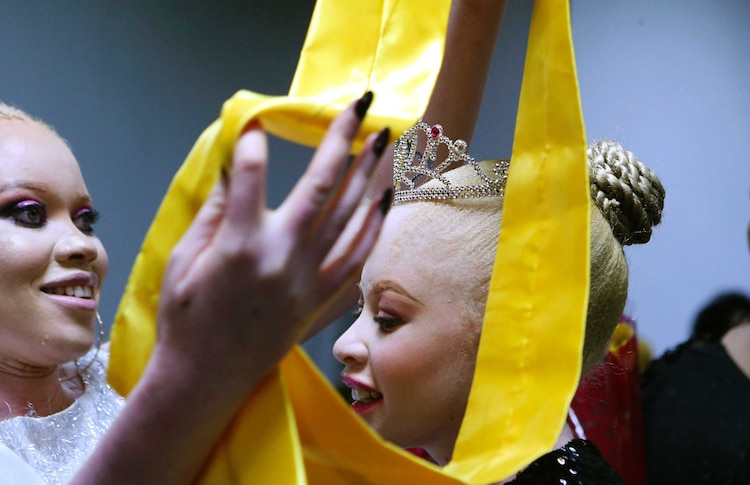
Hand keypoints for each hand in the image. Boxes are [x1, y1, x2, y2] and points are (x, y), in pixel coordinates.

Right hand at [154, 95, 389, 391]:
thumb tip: (232, 167)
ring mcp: (308, 280)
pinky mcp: (321, 300)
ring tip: (384, 140)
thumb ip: (212, 211)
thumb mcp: (182, 261)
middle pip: (321, 186)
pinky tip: (385, 201)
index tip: (255, 124)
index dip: (251, 145)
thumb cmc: (187, 321)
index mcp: (238, 246)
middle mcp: (281, 258)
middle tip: (360, 104)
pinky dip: (375, 227)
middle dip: (343, 139)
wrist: (207, 379)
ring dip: (370, 175)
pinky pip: (359, 258)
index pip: (249, 178)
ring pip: (351, 218)